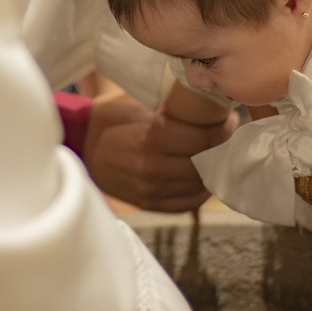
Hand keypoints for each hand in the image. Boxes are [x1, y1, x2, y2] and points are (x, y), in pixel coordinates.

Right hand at [82, 89, 234, 212]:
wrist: (82, 147)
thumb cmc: (111, 120)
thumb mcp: (138, 106)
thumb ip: (171, 112)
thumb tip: (210, 107)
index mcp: (148, 138)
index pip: (201, 139)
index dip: (221, 129)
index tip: (228, 119)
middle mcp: (151, 168)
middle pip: (204, 161)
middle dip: (221, 147)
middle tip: (229, 134)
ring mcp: (151, 190)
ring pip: (199, 184)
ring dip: (214, 168)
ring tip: (219, 152)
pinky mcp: (150, 204)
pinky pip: (188, 202)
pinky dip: (201, 188)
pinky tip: (204, 174)